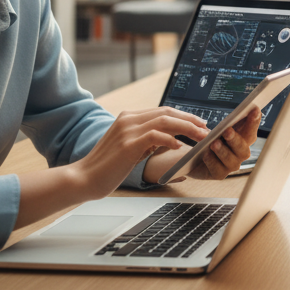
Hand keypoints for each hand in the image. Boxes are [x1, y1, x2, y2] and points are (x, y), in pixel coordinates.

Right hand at [75, 107, 208, 198]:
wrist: (83, 179)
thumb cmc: (107, 168)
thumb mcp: (130, 148)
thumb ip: (147, 140)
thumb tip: (170, 138)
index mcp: (129, 117)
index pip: (163, 110)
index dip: (183, 115)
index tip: (199, 123)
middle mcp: (128, 119)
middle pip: (167, 111)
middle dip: (190, 119)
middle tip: (206, 128)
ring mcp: (127, 130)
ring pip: (165, 120)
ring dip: (186, 127)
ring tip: (200, 136)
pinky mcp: (128, 144)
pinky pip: (155, 135)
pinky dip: (170, 139)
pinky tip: (179, 147)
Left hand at [186, 106, 260, 179]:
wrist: (194, 156)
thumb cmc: (210, 139)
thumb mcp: (219, 127)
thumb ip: (233, 121)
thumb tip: (245, 111)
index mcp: (243, 139)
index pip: (251, 130)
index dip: (254, 121)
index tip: (254, 110)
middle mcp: (240, 154)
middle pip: (244, 149)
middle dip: (236, 140)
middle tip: (227, 131)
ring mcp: (230, 165)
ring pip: (232, 161)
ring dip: (223, 151)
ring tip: (214, 143)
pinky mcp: (219, 174)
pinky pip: (217, 170)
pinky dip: (212, 162)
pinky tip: (206, 155)